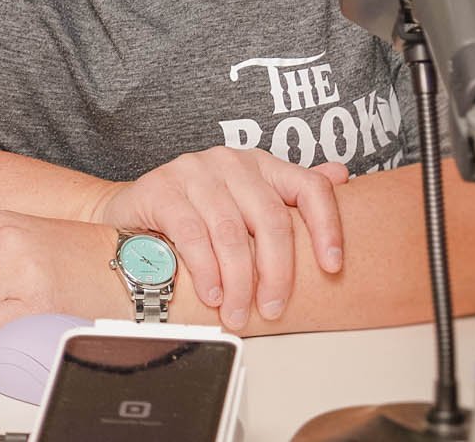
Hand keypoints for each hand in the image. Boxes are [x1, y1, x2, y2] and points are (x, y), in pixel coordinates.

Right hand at [87, 149, 348, 330]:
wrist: (133, 213)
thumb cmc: (197, 216)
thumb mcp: (246, 207)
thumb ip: (290, 196)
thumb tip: (341, 176)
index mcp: (260, 165)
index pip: (309, 186)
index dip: (327, 227)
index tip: (332, 267)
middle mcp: (231, 162)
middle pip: (270, 218)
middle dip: (276, 272)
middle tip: (273, 308)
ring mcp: (195, 171)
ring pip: (230, 231)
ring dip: (237, 281)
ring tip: (236, 312)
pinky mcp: (162, 188)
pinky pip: (192, 233)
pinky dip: (205, 270)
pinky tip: (210, 293)